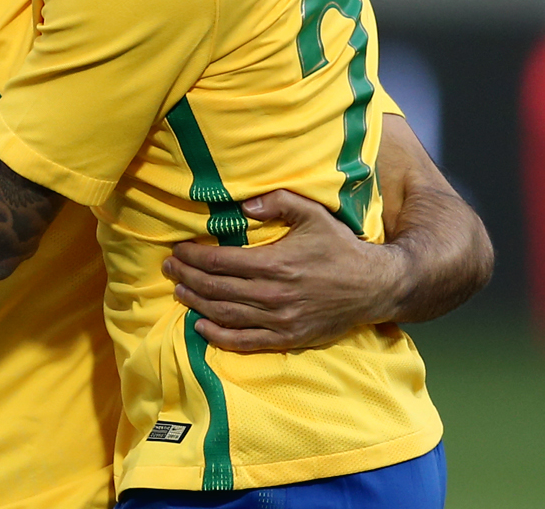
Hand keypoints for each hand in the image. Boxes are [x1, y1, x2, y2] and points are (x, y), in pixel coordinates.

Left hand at [164, 190, 402, 352]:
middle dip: (186, 277)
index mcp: (274, 264)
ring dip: (196, 303)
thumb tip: (242, 205)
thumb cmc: (340, 247)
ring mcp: (279, 320)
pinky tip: (201, 326)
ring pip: (224, 314)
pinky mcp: (288, 338)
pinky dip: (218, 336)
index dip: (191, 257)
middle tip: (168, 269)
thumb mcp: (313, 214)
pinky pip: (245, 341)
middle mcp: (272, 295)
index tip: (176, 251)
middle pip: (214, 287)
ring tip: (178, 291)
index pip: (218, 262)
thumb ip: (278, 202)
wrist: (376, 286)